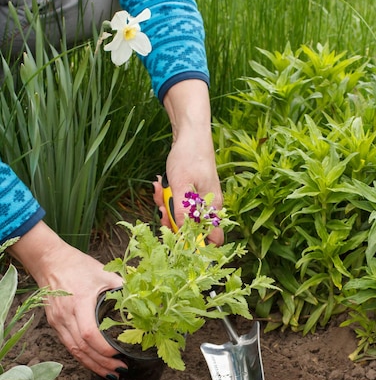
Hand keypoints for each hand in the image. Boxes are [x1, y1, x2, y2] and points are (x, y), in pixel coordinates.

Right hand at [9, 222, 124, 377]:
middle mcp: (65, 315)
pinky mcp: (54, 324)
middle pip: (81, 347)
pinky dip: (82, 357)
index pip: (88, 333)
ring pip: (74, 351)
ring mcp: (57, 321)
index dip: (103, 348)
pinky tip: (95, 364)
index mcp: (79, 301)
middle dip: (102, 362)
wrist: (51, 261)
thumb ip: (123, 287)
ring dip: (92, 365)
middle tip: (120, 370)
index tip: (119, 354)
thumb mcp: (104, 273)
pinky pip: (68, 346)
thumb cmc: (79, 266)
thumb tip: (146, 300)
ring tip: (110, 373)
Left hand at [153, 79, 223, 244]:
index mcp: (212, 207)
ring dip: (167, 207)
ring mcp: (200, 200)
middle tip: (161, 211)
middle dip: (173, 222)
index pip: (213, 238)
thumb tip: (183, 234)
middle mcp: (209, 206)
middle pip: (191, 228)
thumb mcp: (181, 185)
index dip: (197, 246)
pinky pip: (178, 204)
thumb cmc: (189, 157)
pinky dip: (168, 197)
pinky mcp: (191, 193)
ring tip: (159, 191)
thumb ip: (182, 212)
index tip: (179, 244)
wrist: (190, 133)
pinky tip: (160, 185)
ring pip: (182, 215)